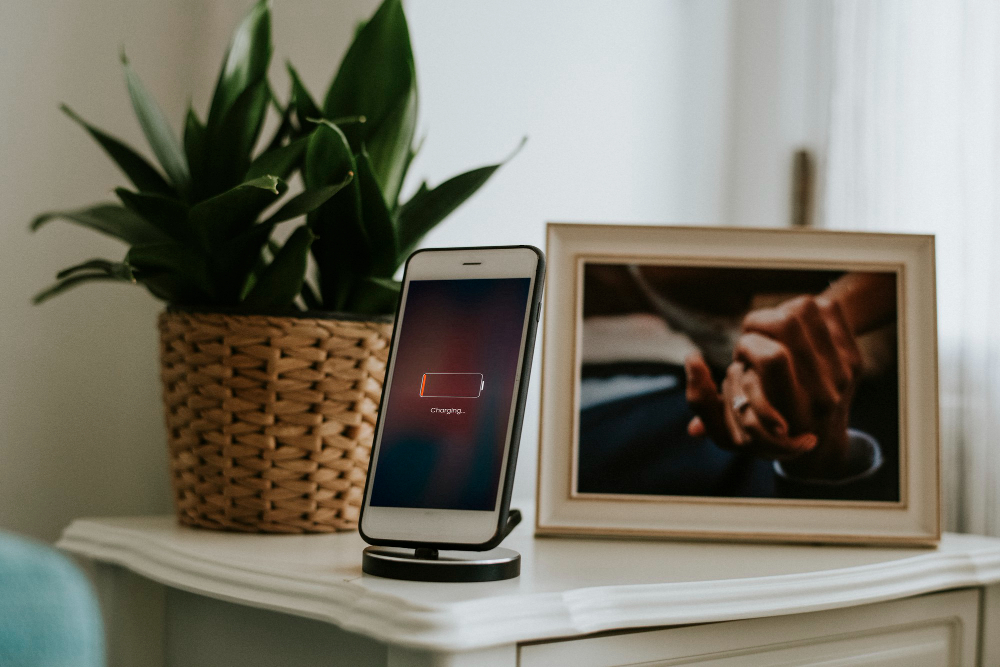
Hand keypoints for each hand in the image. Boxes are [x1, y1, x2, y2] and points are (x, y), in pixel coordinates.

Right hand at [686, 296, 863, 479]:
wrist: (824, 445)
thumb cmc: (767, 435)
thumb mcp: (732, 434)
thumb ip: (704, 403)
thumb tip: (693, 361)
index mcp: (792, 410)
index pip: (773, 357)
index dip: (748, 344)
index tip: (740, 356)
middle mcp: (822, 391)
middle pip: (786, 322)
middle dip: (757, 321)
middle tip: (751, 337)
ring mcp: (843, 372)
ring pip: (803, 308)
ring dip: (778, 312)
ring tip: (771, 333)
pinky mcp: (854, 357)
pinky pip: (825, 308)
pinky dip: (803, 311)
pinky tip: (794, 329)